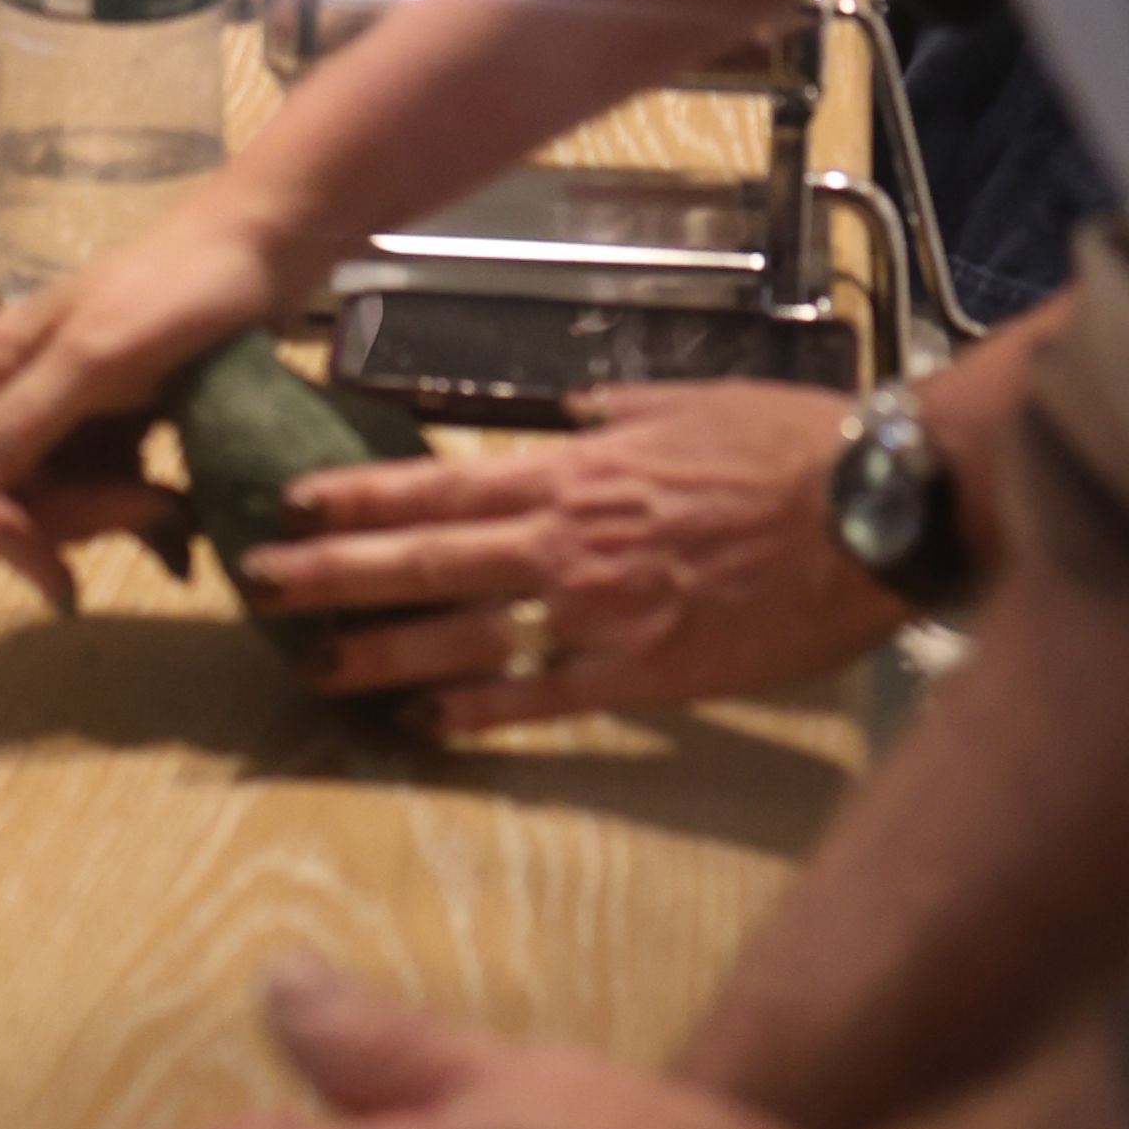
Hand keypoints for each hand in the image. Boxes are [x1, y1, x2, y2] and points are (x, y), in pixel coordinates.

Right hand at [0, 187, 311, 604]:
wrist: (257, 248)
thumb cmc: (177, 292)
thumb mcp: (98, 354)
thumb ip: (24, 419)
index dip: (1, 534)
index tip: (67, 568)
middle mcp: (12, 392)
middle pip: (9, 502)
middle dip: (75, 523)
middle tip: (152, 511)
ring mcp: (61, 409)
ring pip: (56, 504)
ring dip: (111, 519)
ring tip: (173, 504)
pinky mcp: (107, 421)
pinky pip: (98, 489)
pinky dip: (133, 508)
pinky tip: (176, 505)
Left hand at [242, 381, 892, 724]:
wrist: (871, 509)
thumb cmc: (786, 446)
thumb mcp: (685, 404)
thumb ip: (611, 414)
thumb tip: (563, 416)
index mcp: (575, 468)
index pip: (438, 480)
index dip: (358, 496)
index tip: (290, 506)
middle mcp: (569, 539)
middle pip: (427, 557)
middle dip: (333, 573)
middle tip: (257, 587)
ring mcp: (602, 611)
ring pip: (468, 634)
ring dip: (384, 652)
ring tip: (315, 667)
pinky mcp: (646, 674)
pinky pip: (545, 698)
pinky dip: (482, 712)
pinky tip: (428, 724)